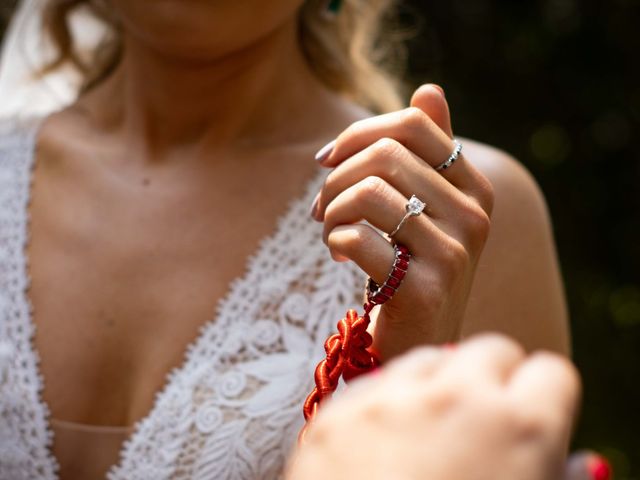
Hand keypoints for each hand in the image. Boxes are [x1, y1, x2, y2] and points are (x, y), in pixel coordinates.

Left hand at [287, 335, 580, 479]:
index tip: (535, 417)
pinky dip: (389, 401)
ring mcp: (389, 399)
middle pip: (491, 350)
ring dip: (440, 383)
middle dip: (495, 381)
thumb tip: (583, 463)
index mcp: (521, 429)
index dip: (547, 399)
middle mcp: (455, 398)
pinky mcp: (337, 413)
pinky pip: (376, 383)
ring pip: (431, 357)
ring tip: (433, 430)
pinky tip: (386, 442)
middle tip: (484, 422)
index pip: (552, 372)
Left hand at [312, 84, 493, 359]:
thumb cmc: (413, 266)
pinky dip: (334, 240)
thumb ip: (429, 151)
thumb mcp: (426, 207)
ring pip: (368, 193)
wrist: (420, 339)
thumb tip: (430, 88)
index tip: (328, 159)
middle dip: (335, 177)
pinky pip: (358, 239)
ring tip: (328, 229)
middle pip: (385, 155)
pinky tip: (338, 253)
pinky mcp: (424, 290)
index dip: (358, 133)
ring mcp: (453, 254)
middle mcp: (473, 216)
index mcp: (473, 188)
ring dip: (331, 209)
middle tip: (320, 206)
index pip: (413, 125)